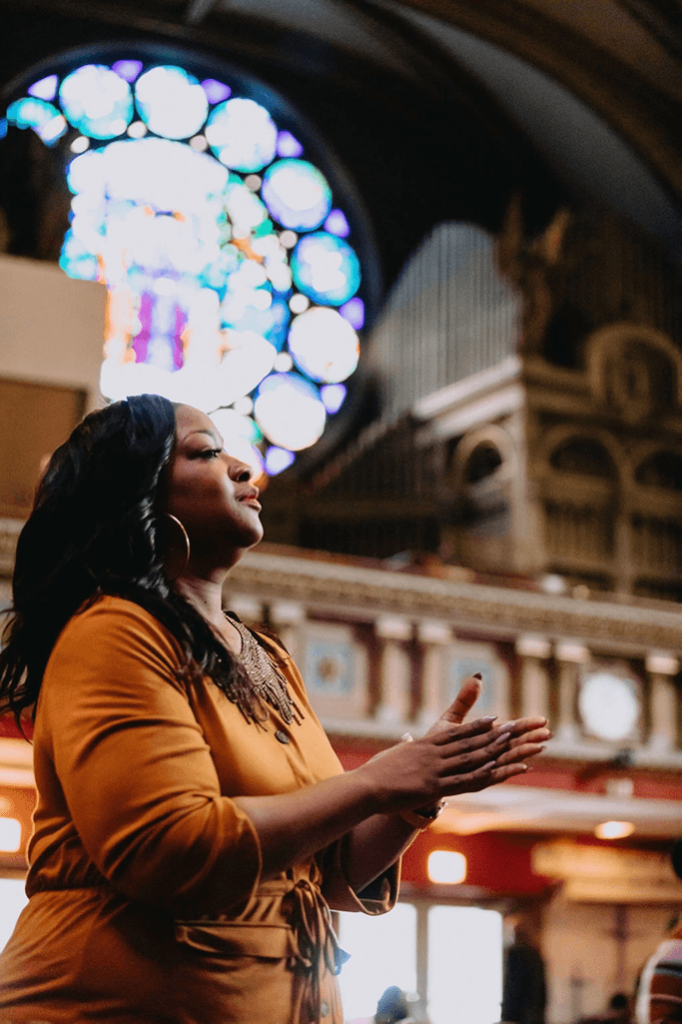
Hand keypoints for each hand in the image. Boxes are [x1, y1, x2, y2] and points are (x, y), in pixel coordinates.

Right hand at [359, 715, 521, 813]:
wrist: (366, 786)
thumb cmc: (376, 773)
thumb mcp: (394, 754)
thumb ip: (405, 747)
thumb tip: (407, 739)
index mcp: (423, 745)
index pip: (455, 733)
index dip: (475, 727)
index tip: (492, 719)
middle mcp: (431, 753)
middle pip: (467, 742)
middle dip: (490, 735)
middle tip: (511, 726)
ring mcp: (433, 769)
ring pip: (468, 758)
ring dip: (491, 750)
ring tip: (510, 742)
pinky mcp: (432, 786)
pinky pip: (461, 779)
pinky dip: (479, 773)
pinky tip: (493, 767)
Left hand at [422, 674, 551, 792]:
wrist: (421, 769)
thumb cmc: (438, 744)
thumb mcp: (452, 719)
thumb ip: (465, 700)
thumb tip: (477, 677)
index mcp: (485, 737)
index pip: (511, 729)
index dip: (527, 725)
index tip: (543, 719)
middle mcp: (488, 752)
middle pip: (514, 743)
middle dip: (531, 738)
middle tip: (548, 733)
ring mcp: (484, 767)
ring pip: (508, 759)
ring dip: (524, 754)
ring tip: (539, 748)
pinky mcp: (476, 780)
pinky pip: (494, 776)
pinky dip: (509, 771)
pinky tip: (522, 768)